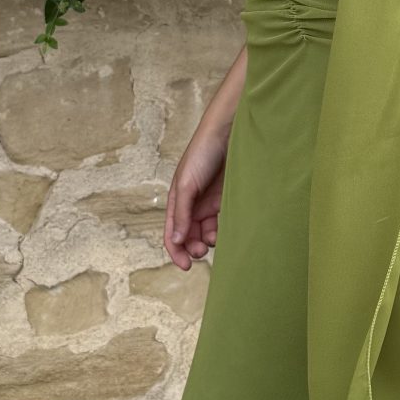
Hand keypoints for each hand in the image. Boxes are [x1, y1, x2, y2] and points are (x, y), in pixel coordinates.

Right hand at [163, 129, 226, 266]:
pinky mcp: (226, 199)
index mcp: (177, 200)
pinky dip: (223, 230)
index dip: (176, 251)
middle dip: (193, 247)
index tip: (186, 265)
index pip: (171, 233)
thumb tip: (176, 241)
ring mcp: (210, 202)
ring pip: (206, 231)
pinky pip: (222, 221)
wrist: (228, 133)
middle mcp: (192, 204)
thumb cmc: (202, 153)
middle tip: (202, 251)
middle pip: (189, 235)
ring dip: (209, 240)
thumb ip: (181, 213)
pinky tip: (226, 230)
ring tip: (215, 238)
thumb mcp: (187, 185)